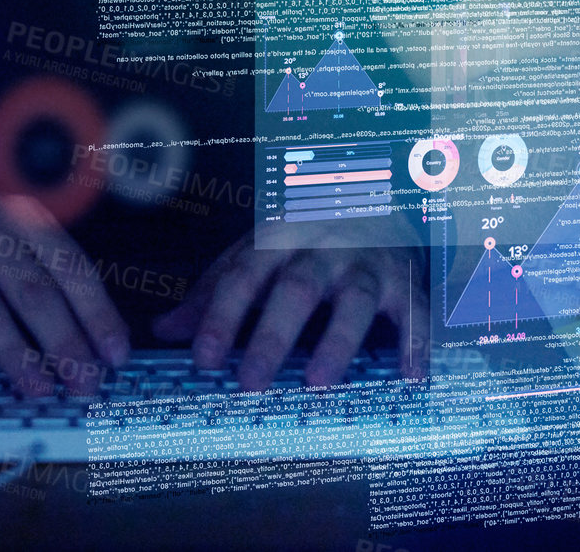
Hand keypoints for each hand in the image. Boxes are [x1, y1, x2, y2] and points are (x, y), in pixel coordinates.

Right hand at [0, 193, 129, 395]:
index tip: (116, 354)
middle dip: (64, 343)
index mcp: (23, 220)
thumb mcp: (13, 244)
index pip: (70, 267)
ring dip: (15, 353)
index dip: (96, 313)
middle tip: (84, 384)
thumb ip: (49, 280)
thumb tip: (95, 344)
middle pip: (33, 291)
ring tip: (40, 388)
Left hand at [152, 219, 427, 389]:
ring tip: (317, 383)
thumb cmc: (302, 238)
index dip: (220, 316)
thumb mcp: (254, 253)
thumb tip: (164, 329)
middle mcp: (321, 246)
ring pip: (354, 299)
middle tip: (249, 382)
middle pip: (295, 288)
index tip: (202, 359)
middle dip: (272, 336)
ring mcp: (366, 261)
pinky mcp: (404, 279)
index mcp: (276, 237)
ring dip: (336, 341)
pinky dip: (415, 344)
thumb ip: (215, 291)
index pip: (242, 276)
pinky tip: (409, 377)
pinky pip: (414, 311)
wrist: (370, 195)